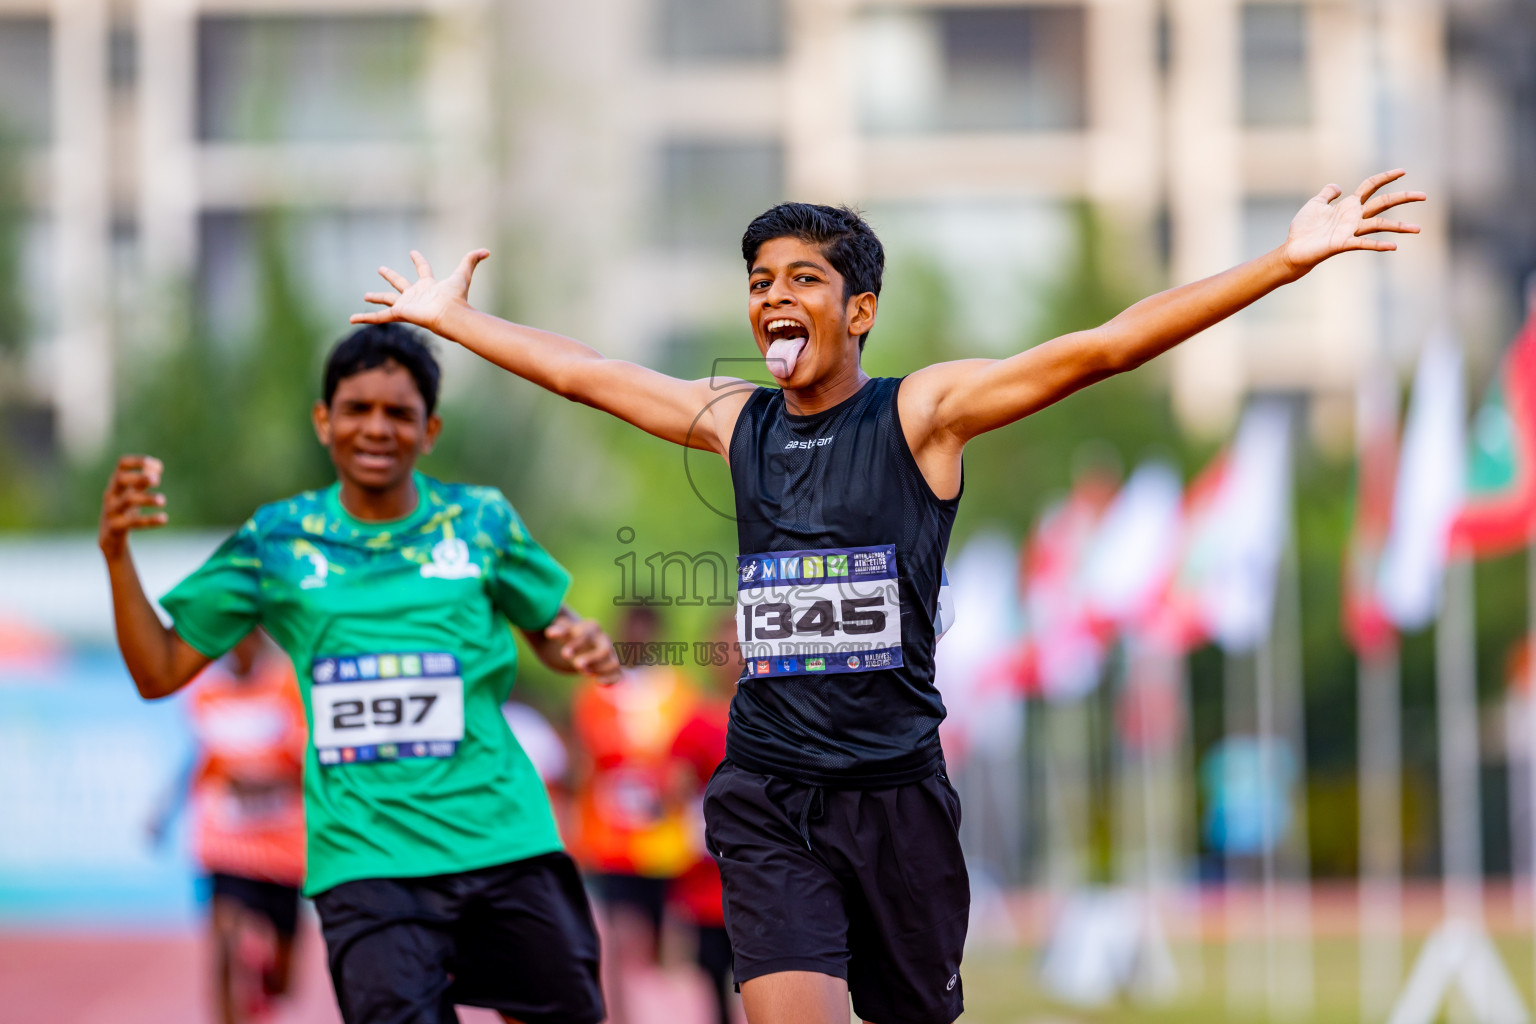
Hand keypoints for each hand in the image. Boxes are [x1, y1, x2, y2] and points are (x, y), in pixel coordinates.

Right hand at [100, 455, 167, 560]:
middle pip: (120, 479)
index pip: (122, 464)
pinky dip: (149, 520)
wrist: (109, 538)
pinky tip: (164, 519)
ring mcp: (111, 510)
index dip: (137, 461)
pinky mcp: (115, 527)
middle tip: (157, 480)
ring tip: (163, 501)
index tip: (155, 465)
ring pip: (127, 500)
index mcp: (117, 483)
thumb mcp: (133, 492)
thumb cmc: (124, 509)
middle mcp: (111, 494)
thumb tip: (157, 465)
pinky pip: (132, 522)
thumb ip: (144, 479)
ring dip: (147, 498)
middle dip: (139, 477)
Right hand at [351, 249, 490, 333]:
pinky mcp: (398, 314)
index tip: (413, 252)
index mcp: (429, 285)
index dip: (418, 260)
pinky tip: (351, 319)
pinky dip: (365, 318)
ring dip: (376, 298)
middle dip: (390, 276)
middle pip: (400, 283)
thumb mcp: (463, 274)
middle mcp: (416, 295)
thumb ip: (472, 260)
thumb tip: (487, 250)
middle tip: (381, 269)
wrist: (450, 315)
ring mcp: (406, 305)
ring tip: (365, 296)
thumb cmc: (457, 297)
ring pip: (387, 300)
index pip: (422, 270)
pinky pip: (379, 318)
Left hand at [545, 615, 622, 685]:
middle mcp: (603, 640)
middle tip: (576, 665)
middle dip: (591, 659)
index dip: (577, 644)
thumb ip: (557, 630)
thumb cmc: (568, 634)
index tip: (564, 654)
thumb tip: (550, 632)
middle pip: (604, 650)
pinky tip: (599, 682)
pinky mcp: (610, 666)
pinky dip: (612, 679)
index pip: (588, 635)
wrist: (578, 641)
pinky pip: (618, 674)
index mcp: (591, 627)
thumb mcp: (561, 630)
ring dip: (600, 670)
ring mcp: (609, 654)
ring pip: (614, 663)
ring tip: (584, 672)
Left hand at [1281, 169, 1424, 275]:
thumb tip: (1337, 186)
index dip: (1385, 177)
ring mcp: (1351, 230)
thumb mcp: (1315, 204)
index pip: (1371, 186)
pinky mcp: (1343, 243)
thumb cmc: (1304, 229)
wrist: (1294, 249)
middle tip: (1424, 195)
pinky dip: (1378, 245)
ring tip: (1418, 229)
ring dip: (1399, 227)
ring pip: (1379, 224)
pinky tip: (1394, 246)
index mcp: (1348, 205)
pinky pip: (1364, 243)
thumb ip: (1327, 194)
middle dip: (1403, 198)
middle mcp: (1354, 217)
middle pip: (1383, 203)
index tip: (1403, 171)